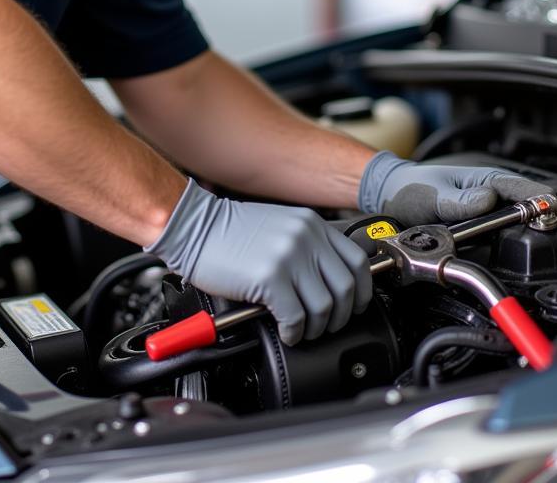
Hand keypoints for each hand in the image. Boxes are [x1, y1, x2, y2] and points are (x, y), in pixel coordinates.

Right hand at [146, 179, 372, 345]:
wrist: (194, 227)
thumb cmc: (229, 232)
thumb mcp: (280, 227)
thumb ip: (306, 246)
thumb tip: (328, 283)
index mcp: (311, 224)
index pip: (357, 261)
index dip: (362, 291)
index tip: (355, 306)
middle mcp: (305, 238)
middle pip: (347, 288)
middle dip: (341, 316)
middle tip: (326, 326)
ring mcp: (289, 257)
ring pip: (325, 307)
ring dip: (316, 328)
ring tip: (302, 331)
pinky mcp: (269, 277)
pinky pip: (297, 318)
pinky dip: (295, 333)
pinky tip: (286, 332)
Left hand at [359, 150, 550, 225]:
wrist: (392, 196)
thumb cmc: (411, 187)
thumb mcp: (433, 195)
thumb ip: (459, 201)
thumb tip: (488, 200)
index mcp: (484, 178)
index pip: (521, 187)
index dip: (539, 200)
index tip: (552, 211)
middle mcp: (489, 193)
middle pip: (524, 207)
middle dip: (538, 218)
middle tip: (548, 232)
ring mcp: (485, 210)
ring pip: (514, 221)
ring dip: (524, 230)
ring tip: (536, 241)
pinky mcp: (478, 226)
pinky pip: (499, 233)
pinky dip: (507, 239)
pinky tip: (511, 249)